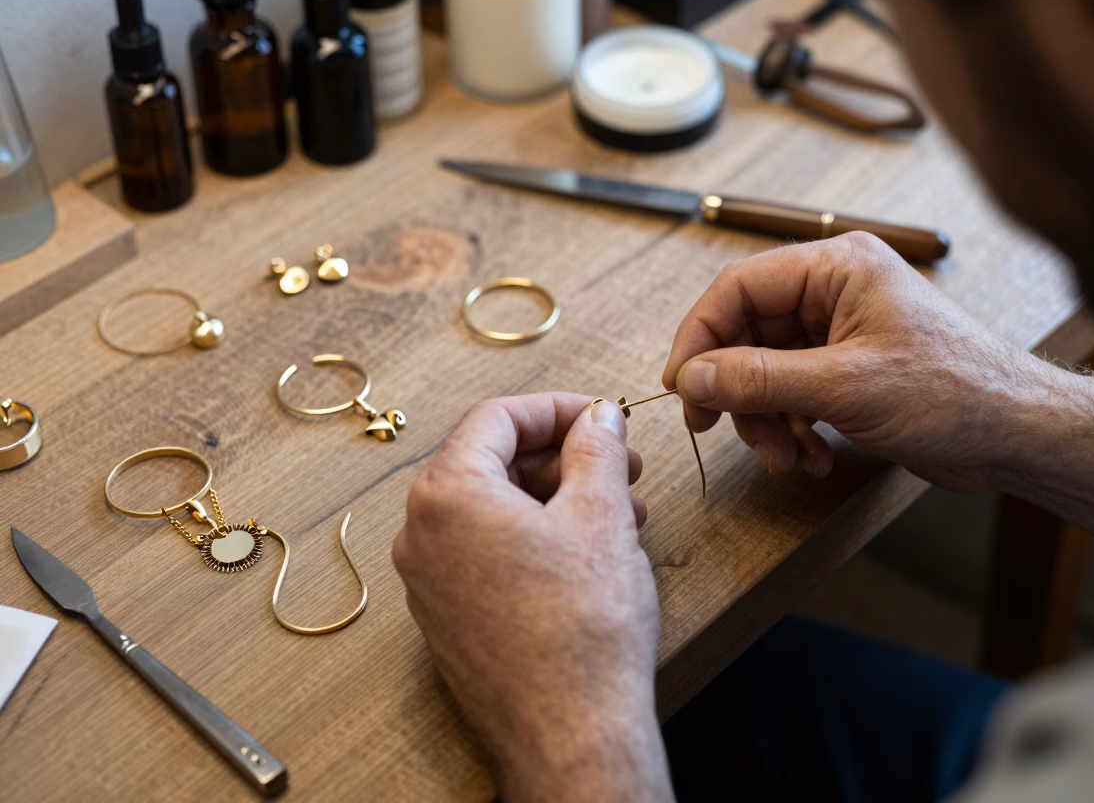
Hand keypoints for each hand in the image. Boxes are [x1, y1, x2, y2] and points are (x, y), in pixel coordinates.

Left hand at [393, 393, 673, 802]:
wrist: (570, 734)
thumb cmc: (582, 629)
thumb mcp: (602, 514)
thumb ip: (596, 448)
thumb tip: (598, 417)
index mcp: (447, 495)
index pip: (497, 418)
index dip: (558, 408)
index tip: (603, 415)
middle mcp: (421, 535)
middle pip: (491, 461)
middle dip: (563, 456)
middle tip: (621, 463)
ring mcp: (429, 582)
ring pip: (493, 510)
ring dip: (557, 497)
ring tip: (623, 511)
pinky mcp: (447, 619)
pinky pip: (486, 553)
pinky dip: (535, 537)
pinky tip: (590, 551)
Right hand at [662, 233, 1056, 490]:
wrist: (1017, 434)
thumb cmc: (953, 393)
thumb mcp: (843, 387)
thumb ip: (759, 378)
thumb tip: (692, 375)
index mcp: (837, 267)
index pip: (738, 288)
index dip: (700, 337)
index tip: (681, 386)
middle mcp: (835, 291)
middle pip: (748, 334)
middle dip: (738, 391)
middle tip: (718, 429)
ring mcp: (842, 332)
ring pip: (767, 371)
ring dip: (766, 420)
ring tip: (787, 458)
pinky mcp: (850, 370)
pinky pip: (795, 393)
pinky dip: (793, 429)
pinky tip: (813, 459)